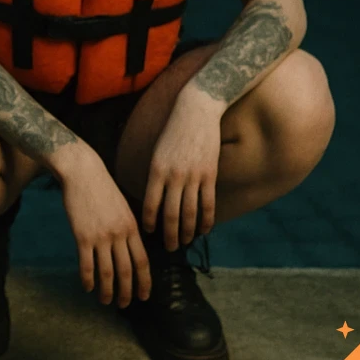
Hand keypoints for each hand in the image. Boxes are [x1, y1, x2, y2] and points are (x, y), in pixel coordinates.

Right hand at [56, 146, 150, 307]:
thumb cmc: (101, 187)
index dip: (144, 281)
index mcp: (132, 227)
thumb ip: (127, 228)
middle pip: (126, 270)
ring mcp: (101, 236)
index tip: (144, 296)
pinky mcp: (82, 236)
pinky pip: (87, 264)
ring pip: (107, 272)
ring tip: (106, 301)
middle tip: (125, 305)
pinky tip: (88, 287)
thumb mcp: (122, 207)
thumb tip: (129, 249)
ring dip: (107, 290)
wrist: (82, 172)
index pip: (142, 261)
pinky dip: (88, 278)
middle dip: (127, 291)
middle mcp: (119, 235)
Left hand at [141, 93, 223, 248]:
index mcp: (155, 170)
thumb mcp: (158, 152)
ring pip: (190, 212)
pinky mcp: (210, 174)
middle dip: (169, 234)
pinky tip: (204, 230)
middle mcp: (173, 175)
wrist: (195, 111)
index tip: (150, 233)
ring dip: (187, 231)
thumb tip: (154, 196)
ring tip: (184, 243)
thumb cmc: (174, 131)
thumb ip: (156, 174)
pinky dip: (206, 220)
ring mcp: (193, 176)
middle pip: (170, 214)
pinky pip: (208, 203)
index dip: (150, 221)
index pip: (150, 204)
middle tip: (168, 249)